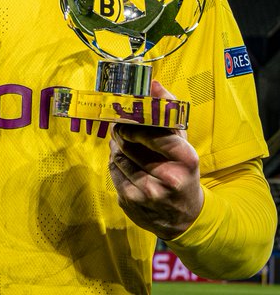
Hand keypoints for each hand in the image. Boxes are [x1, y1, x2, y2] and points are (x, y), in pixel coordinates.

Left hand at [108, 80, 203, 239]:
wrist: (184, 216)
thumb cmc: (182, 169)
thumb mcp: (183, 141)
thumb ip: (168, 110)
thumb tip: (153, 83)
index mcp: (186, 159)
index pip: (153, 132)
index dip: (136, 123)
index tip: (128, 118)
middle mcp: (169, 179)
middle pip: (130, 144)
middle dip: (122, 133)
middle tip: (121, 128)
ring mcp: (149, 193)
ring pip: (118, 157)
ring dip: (116, 147)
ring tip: (123, 145)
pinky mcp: (132, 203)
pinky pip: (113, 172)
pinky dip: (114, 163)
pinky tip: (123, 163)